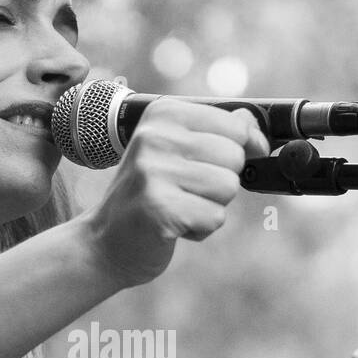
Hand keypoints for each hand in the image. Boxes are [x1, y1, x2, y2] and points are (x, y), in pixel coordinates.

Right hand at [79, 99, 269, 288]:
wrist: (105, 242)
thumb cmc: (147, 195)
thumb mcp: (176, 152)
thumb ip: (215, 133)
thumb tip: (253, 124)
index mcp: (163, 114)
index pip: (235, 125)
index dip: (244, 149)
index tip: (226, 164)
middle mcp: (155, 137)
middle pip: (235, 157)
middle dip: (220, 182)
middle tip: (186, 191)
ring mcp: (154, 171)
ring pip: (228, 187)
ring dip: (210, 206)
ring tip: (179, 207)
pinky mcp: (159, 207)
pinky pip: (215, 217)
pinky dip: (200, 229)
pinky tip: (173, 226)